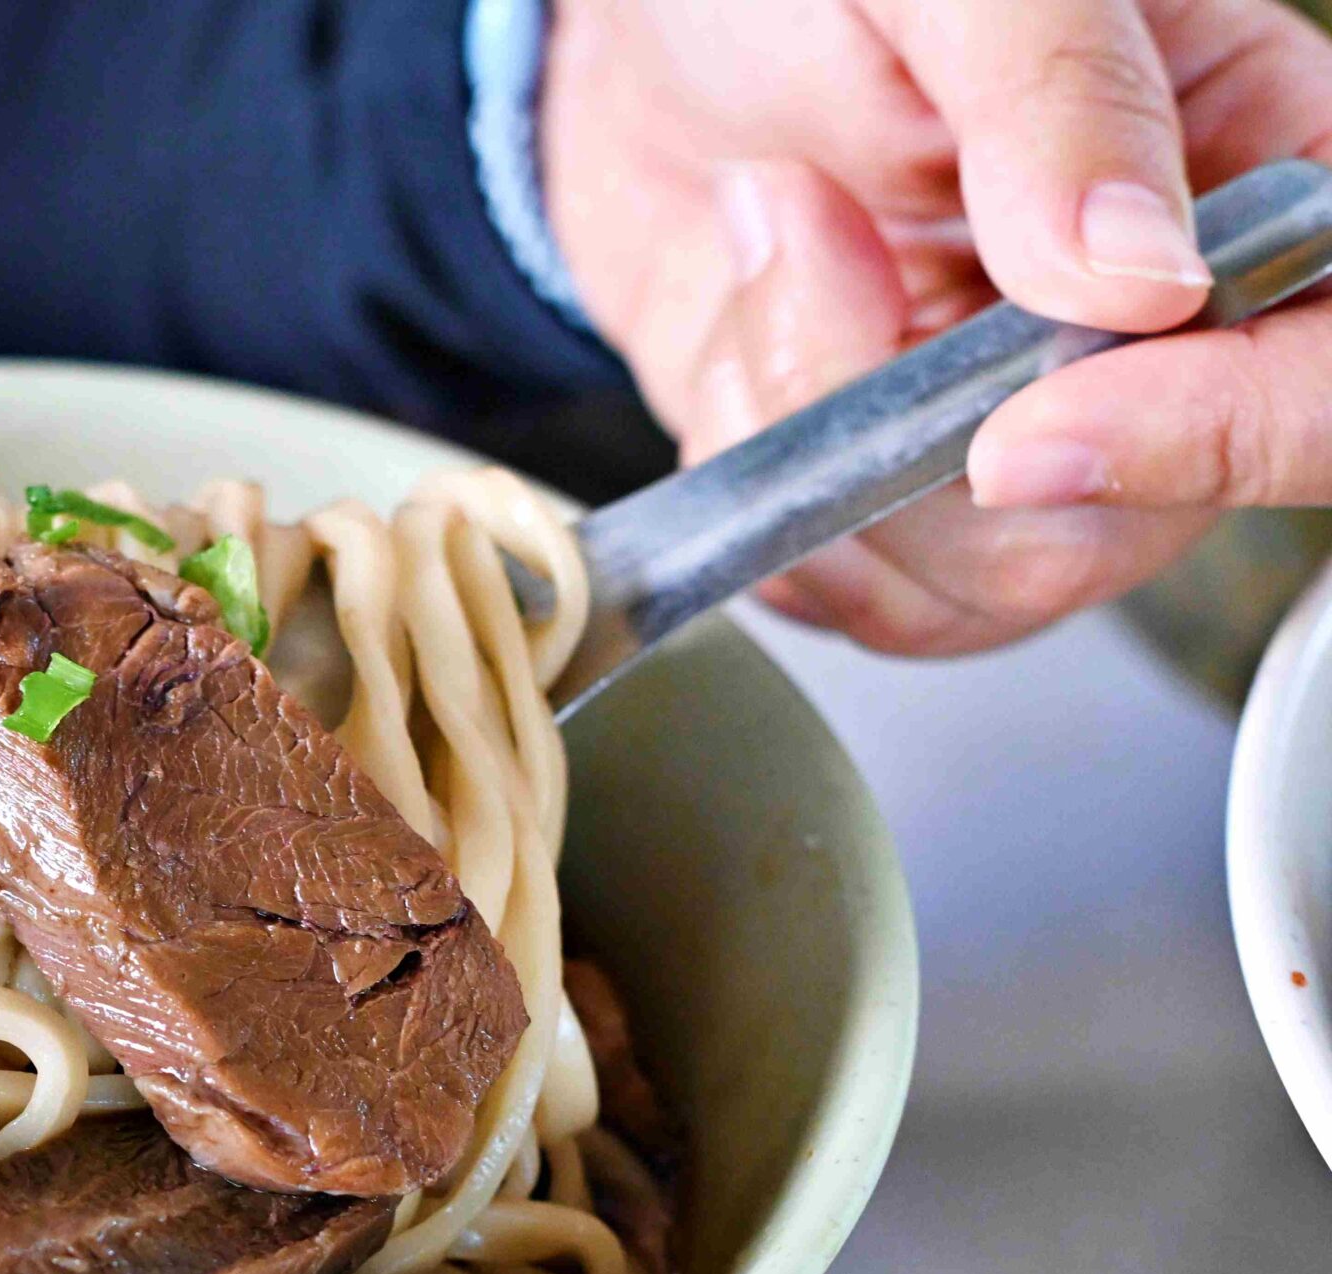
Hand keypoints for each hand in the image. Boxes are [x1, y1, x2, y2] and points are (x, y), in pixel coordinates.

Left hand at [539, 0, 1331, 652]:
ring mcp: (1001, 420)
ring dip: (817, 430)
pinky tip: (736, 306)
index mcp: (1246, 176)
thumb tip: (1139, 281)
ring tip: (767, 218)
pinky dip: (754, 461)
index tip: (1023, 434)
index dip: (1211, 439)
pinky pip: (830, 575)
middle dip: (925, 437)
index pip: (1319, 374)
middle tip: (813, 232)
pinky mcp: (868, 479)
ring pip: (958, 586)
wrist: (640, 17)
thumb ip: (1061, 99)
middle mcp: (1143, 333)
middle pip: (1114, 528)